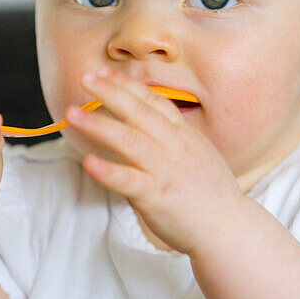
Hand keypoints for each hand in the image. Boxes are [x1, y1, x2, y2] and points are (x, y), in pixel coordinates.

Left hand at [66, 68, 245, 255]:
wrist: (226, 226)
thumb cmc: (209, 192)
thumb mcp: (196, 151)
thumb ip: (170, 136)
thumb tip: (141, 122)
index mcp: (183, 133)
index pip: (152, 100)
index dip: (126, 84)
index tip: (104, 72)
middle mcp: (174, 146)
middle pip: (138, 111)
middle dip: (110, 92)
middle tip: (85, 78)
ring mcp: (164, 170)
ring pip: (128, 140)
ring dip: (98, 125)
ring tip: (72, 114)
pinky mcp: (156, 196)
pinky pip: (128, 180)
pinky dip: (108, 170)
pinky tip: (88, 162)